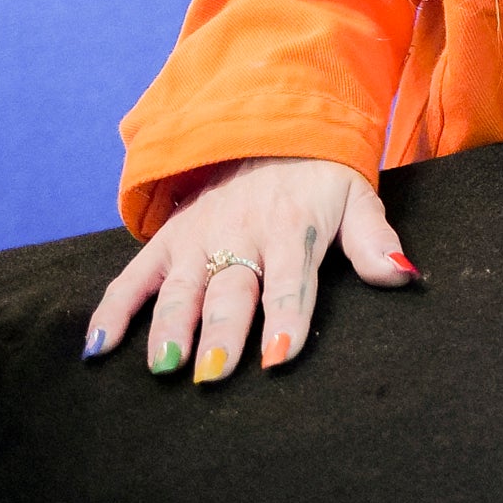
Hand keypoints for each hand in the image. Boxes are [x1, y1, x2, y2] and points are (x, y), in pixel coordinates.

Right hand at [84, 156, 417, 383]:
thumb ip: (375, 241)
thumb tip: (405, 275)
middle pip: (230, 289)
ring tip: (163, 364)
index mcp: (292, 228)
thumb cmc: (321, 180)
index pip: (291, 280)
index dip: (286, 317)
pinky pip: (135, 276)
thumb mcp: (357, 199)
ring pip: (181, 286)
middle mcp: (241, 232)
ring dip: (169, 325)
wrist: (274, 130)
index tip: (278, 355)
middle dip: (221, 331)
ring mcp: (199, 236)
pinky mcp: (169, 239)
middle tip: (213, 372)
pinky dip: (112, 309)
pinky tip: (98, 348)